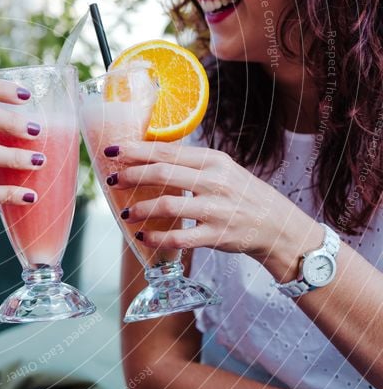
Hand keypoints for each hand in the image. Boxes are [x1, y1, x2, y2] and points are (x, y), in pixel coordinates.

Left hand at [110, 141, 319, 275]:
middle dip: (131, 176)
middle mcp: (215, 182)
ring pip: (169, 206)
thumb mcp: (221, 169)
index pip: (167, 151)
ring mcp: (217, 210)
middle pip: (163, 174)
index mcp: (213, 160)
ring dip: (141, 209)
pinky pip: (180, 238)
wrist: (276, 225)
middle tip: (112, 181)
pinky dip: (156, 238)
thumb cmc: (240, 194)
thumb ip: (188, 163)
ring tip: (126, 212)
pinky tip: (142, 236)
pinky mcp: (217, 236)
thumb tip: (145, 155)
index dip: (135, 150)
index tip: (112, 150)